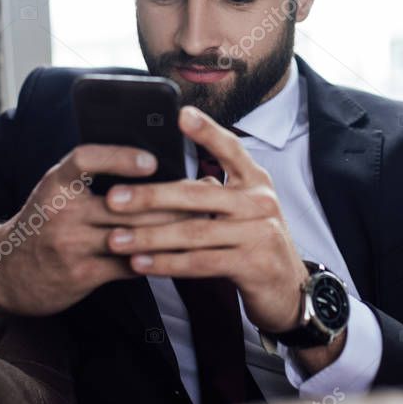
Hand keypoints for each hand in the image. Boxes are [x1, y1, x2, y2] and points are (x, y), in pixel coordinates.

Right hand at [0, 145, 191, 315]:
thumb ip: (90, 179)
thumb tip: (149, 163)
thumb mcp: (55, 192)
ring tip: (201, 220)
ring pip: (132, 235)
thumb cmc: (41, 224)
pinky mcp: (81, 275)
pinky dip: (156, 257)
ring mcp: (70, 245)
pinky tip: (178, 251)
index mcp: (56, 183)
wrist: (1, 271)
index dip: (119, 157)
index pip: (85, 159)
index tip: (152, 160)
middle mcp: (60, 212)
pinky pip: (128, 264)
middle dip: (168, 198)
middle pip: (123, 203)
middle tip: (202, 191)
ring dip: (171, 229)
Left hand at [104, 106, 309, 333]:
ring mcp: (259, 233)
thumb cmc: (254, 244)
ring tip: (116, 239)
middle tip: (114, 199)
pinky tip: (141, 264)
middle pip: (197, 194)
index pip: (230, 149)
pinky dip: (167, 264)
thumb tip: (163, 180)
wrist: (288, 289)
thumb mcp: (242, 210)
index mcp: (255, 181)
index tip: (181, 114)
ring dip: (149, 237)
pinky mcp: (253, 264)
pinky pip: (201, 262)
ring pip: (194, 232)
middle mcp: (260, 201)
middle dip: (150, 196)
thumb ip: (214, 192)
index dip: (207, 131)